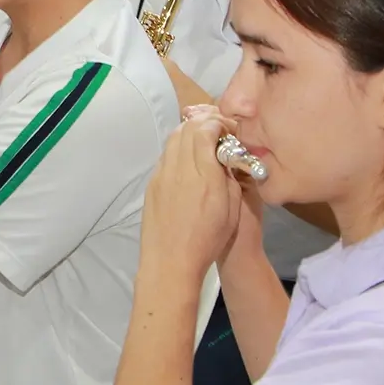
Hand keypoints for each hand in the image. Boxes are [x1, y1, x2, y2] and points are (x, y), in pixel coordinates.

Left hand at [142, 106, 245, 280]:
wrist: (170, 261)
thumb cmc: (208, 239)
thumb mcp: (231, 207)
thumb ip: (228, 174)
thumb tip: (224, 154)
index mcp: (204, 174)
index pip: (205, 129)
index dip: (218, 123)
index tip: (229, 130)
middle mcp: (180, 169)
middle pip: (187, 128)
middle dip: (204, 123)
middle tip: (218, 133)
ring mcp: (162, 175)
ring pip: (173, 139)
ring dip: (189, 134)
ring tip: (203, 145)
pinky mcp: (152, 185)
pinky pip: (165, 156)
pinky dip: (178, 150)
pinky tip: (188, 164)